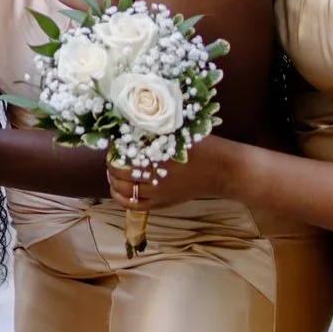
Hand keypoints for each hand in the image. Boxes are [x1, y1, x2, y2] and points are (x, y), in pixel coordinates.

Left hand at [108, 139, 232, 210]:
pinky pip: (133, 205)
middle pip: (119, 171)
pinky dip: (120, 198)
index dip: (114, 148)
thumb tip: (129, 126)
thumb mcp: (178, 132)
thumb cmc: (201, 146)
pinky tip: (117, 189)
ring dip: (113, 180)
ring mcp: (157, 192)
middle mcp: (155, 175)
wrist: (221, 170)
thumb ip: (155, 131)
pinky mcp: (161, 203)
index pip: (124, 152)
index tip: (114, 143)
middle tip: (112, 157)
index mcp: (158, 154)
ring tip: (112, 172)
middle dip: (111, 163)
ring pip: (123, 190)